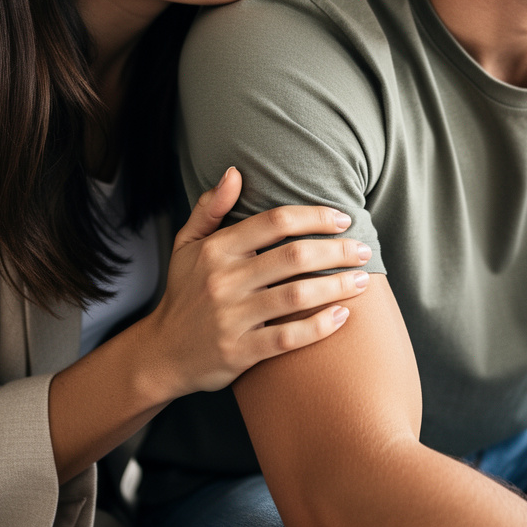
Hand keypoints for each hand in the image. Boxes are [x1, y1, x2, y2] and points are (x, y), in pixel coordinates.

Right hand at [139, 167, 371, 399]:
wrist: (162, 354)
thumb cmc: (184, 292)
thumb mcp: (187, 245)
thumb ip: (210, 208)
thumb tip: (234, 172)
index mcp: (216, 249)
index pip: (275, 222)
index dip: (314, 216)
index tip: (343, 219)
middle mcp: (224, 280)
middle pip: (294, 256)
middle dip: (336, 250)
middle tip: (364, 249)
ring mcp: (232, 318)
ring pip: (297, 296)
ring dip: (337, 285)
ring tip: (363, 280)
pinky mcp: (240, 353)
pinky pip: (288, 338)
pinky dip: (319, 326)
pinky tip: (342, 316)